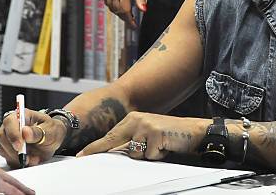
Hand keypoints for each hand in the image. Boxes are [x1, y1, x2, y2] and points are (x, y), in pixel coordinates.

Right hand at [0, 109, 66, 167]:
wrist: (53, 140)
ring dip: (17, 157)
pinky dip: (18, 162)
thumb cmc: (51, 131)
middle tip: (27, 156)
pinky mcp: (9, 151)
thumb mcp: (50, 130)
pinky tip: (30, 160)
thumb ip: (38, 132)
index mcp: (22, 115)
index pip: (10, 121)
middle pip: (3, 137)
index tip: (19, 145)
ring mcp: (9, 139)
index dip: (12, 134)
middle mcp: (12, 126)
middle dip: (14, 149)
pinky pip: (8, 158)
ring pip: (3, 149)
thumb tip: (25, 132)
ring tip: (34, 158)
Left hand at [77, 112, 207, 159]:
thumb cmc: (169, 135)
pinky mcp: (155, 134)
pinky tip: (165, 146)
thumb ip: (132, 141)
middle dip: (99, 150)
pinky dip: (157, 155)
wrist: (193, 131)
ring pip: (134, 153)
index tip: (82, 154)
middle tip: (83, 156)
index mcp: (133, 118)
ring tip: (158, 146)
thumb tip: (114, 153)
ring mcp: (145, 126)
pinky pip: (148, 155)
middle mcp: (137, 119)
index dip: (96, 146)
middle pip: (114, 140)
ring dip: (146, 155)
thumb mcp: (148, 135)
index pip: (111, 135)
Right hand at [102, 0, 146, 27]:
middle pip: (117, 10)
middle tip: (132, 21)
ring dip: (118, 12)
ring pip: (110, 6)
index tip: (134, 25)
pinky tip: (118, 4)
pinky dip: (112, 5)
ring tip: (126, 14)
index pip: (125, 10)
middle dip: (124, 17)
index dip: (130, 20)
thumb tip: (143, 9)